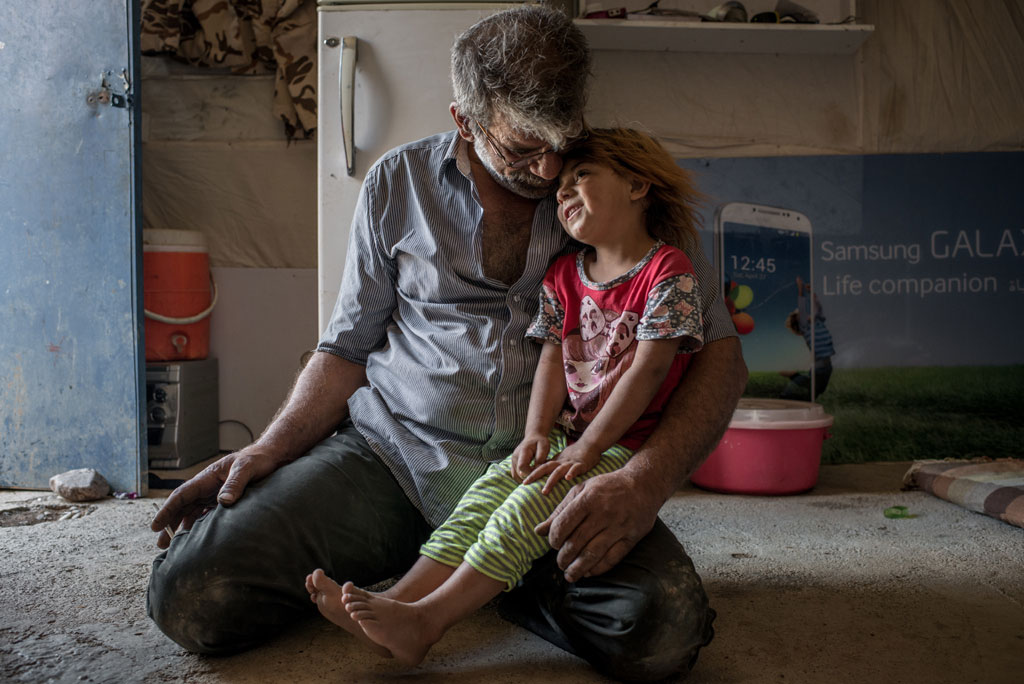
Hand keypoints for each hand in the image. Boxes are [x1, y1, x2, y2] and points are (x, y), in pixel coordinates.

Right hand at [149, 445, 281, 548]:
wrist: (271, 457)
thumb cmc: (258, 460)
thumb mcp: (246, 468)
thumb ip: (235, 483)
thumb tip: (223, 501)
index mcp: (208, 477)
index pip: (182, 495)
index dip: (167, 511)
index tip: (155, 526)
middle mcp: (208, 486)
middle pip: (183, 507)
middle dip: (170, 524)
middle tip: (161, 544)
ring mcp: (215, 494)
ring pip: (193, 512)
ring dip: (183, 527)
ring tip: (175, 547)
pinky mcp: (225, 500)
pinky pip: (207, 514)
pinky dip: (200, 526)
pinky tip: (197, 539)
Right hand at [511, 434, 549, 481]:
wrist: (533, 437)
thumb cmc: (540, 441)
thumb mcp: (544, 446)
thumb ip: (541, 458)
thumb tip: (536, 470)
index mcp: (522, 451)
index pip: (522, 466)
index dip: (530, 472)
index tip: (539, 472)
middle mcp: (515, 457)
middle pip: (519, 473)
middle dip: (529, 477)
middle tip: (538, 475)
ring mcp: (513, 461)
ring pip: (516, 476)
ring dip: (525, 479)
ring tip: (535, 476)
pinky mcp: (513, 464)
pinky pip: (515, 475)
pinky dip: (522, 478)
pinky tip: (530, 477)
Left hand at [521, 441, 600, 494]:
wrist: (589, 444)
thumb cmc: (575, 455)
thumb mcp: (562, 461)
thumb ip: (553, 468)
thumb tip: (543, 477)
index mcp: (556, 462)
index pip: (541, 468)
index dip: (532, 474)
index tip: (523, 482)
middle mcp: (561, 463)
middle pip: (546, 468)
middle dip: (535, 476)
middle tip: (525, 483)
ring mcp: (571, 464)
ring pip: (559, 471)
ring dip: (551, 480)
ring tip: (544, 490)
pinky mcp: (581, 464)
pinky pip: (575, 469)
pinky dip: (571, 473)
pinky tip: (568, 478)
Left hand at [534, 469, 658, 581]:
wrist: (643, 484)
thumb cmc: (607, 487)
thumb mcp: (581, 490)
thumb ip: (560, 510)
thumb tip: (538, 531)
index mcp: (588, 499)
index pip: (563, 525)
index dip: (554, 539)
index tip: (553, 544)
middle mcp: (603, 513)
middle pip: (576, 542)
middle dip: (564, 557)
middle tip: (560, 563)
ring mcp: (618, 526)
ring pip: (593, 554)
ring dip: (578, 568)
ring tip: (570, 574)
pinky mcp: (631, 537)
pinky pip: (612, 558)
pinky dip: (598, 569)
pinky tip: (589, 572)